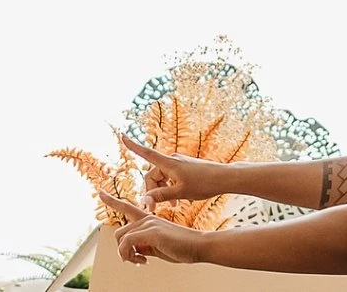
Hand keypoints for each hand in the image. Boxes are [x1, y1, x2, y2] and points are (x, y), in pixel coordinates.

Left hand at [98, 191, 209, 264]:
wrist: (199, 246)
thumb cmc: (182, 247)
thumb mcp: (158, 247)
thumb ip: (144, 245)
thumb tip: (133, 251)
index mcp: (149, 219)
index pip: (126, 206)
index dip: (112, 200)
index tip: (100, 192)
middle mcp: (147, 218)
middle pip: (119, 232)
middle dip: (122, 250)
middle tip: (136, 261)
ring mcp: (149, 223)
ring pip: (121, 238)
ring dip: (126, 255)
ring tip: (141, 261)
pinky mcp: (151, 232)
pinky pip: (127, 243)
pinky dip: (130, 255)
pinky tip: (143, 261)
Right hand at [114, 128, 228, 209]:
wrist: (224, 178)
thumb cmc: (204, 184)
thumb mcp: (180, 193)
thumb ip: (160, 196)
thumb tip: (143, 200)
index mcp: (168, 162)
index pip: (145, 152)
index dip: (132, 145)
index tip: (121, 136)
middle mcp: (171, 160)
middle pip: (152, 176)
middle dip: (152, 192)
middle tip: (154, 210)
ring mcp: (178, 164)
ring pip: (162, 180)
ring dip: (162, 193)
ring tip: (171, 208)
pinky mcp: (184, 169)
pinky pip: (170, 179)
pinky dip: (170, 190)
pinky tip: (177, 203)